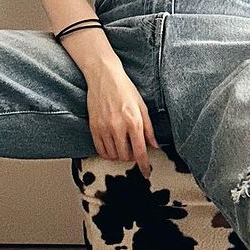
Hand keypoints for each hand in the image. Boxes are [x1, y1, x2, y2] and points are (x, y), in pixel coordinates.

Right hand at [85, 63, 158, 179]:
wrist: (104, 77)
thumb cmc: (126, 89)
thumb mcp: (142, 107)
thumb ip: (149, 129)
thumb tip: (155, 146)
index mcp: (134, 122)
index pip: (140, 152)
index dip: (144, 165)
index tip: (146, 173)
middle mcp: (118, 127)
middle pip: (126, 156)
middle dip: (132, 158)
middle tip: (134, 152)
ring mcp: (104, 128)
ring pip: (113, 155)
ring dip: (120, 156)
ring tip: (123, 147)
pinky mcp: (94, 127)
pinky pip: (100, 150)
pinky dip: (107, 153)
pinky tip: (112, 147)